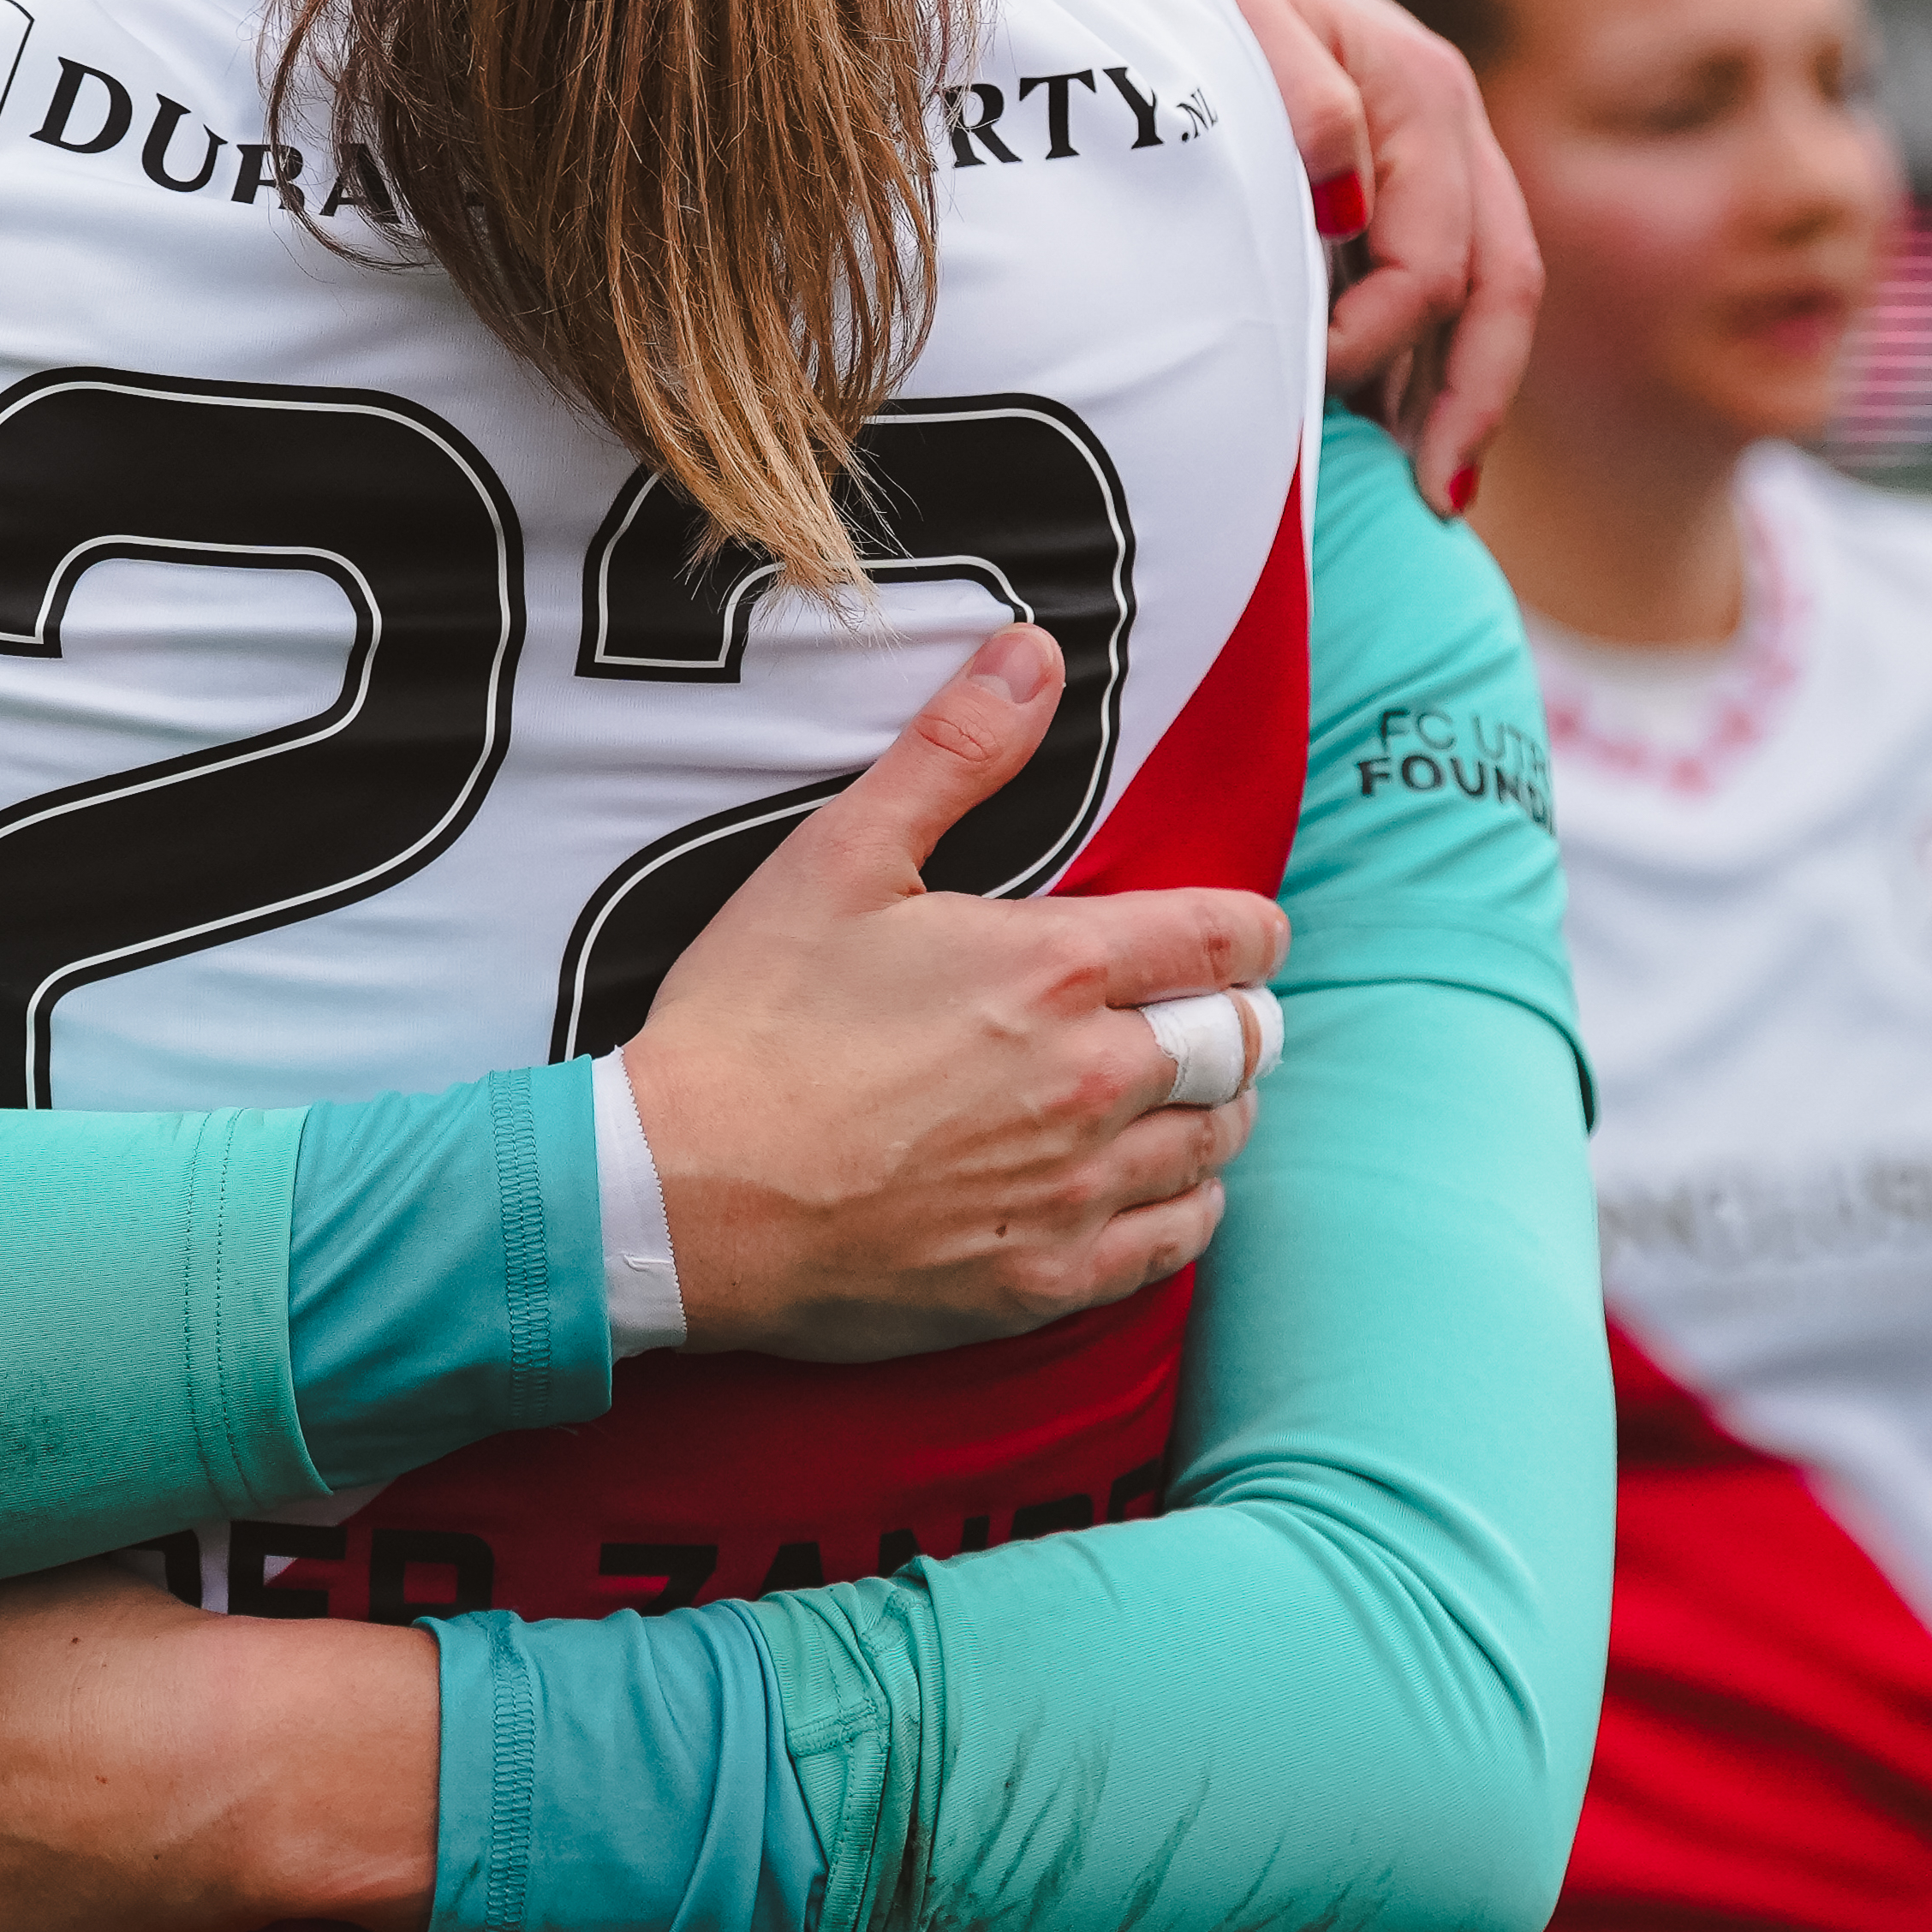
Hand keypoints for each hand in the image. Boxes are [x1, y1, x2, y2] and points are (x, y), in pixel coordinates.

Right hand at [622, 623, 1287, 1362]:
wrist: (679, 1197)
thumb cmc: (751, 1023)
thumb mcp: (838, 858)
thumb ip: (952, 752)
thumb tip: (1033, 652)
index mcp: (1055, 969)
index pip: (1228, 941)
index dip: (1251, 931)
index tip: (1243, 934)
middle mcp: (1092, 1081)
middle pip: (1241, 1044)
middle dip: (1235, 1019)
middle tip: (1200, 1013)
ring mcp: (1074, 1189)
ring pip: (1220, 1140)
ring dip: (1215, 1108)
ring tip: (1178, 1092)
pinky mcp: (1045, 1279)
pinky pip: (1179, 1240)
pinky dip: (1187, 1205)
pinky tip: (1152, 1183)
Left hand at [1066, 0, 1539, 509]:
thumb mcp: (1223, 10)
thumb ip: (1294, 98)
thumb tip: (1349, 196)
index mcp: (1421, 91)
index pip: (1436, 261)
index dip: (1385, 346)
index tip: (1316, 400)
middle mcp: (1451, 126)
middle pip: (1502, 289)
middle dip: (1473, 400)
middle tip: (1436, 503)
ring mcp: (1438, 155)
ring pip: (1491, 295)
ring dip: (1464, 393)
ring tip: (1429, 491)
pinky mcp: (1406, 180)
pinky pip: (1450, 283)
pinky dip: (1437, 359)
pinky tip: (1402, 428)